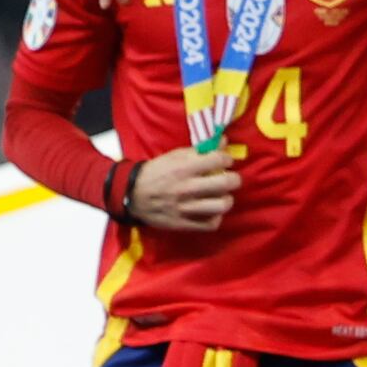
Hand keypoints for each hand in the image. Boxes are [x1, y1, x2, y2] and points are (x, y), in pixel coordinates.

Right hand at [126, 148, 241, 232]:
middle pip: (226, 183)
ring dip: (226, 199)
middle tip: (230, 179)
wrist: (132, 194)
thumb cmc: (156, 172)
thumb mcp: (174, 156)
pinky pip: (211, 224)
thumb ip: (199, 150)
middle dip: (234, 179)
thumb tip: (224, 141)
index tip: (225, 161)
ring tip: (222, 197)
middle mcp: (187, 187)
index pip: (218, 159)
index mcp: (184, 167)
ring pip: (222, 205)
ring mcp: (186, 207)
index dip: (227, 159)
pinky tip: (213, 212)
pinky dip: (216, 218)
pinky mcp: (183, 223)